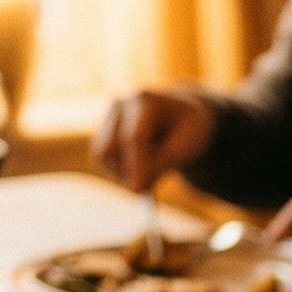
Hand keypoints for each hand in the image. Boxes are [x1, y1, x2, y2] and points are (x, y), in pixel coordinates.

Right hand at [91, 87, 214, 191]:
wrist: (181, 118)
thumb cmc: (188, 131)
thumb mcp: (186, 147)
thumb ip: (161, 165)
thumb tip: (135, 187)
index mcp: (146, 101)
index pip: (134, 137)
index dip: (135, 165)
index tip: (139, 190)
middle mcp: (121, 106)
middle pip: (111, 147)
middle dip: (127, 171)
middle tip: (145, 190)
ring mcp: (108, 118)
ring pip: (104, 156)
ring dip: (124, 172)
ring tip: (153, 169)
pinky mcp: (103, 133)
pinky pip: (104, 160)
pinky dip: (121, 170)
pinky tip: (142, 164)